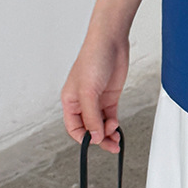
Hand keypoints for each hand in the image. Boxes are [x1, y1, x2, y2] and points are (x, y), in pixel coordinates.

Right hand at [60, 31, 128, 152]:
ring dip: (108, 133)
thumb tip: (95, 136)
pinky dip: (114, 125)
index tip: (95, 142)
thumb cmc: (93, 59)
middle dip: (99, 138)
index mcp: (70, 101)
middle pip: (89, 128)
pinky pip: (110, 117)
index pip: (74, 128)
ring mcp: (97, 100)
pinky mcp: (110, 97)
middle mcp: (82, 102)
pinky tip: (118, 129)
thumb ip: (91, 116)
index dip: (84, 137)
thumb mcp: (89, 91)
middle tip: (111, 144)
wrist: (111, 43)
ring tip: (116, 137)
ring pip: (101, 124)